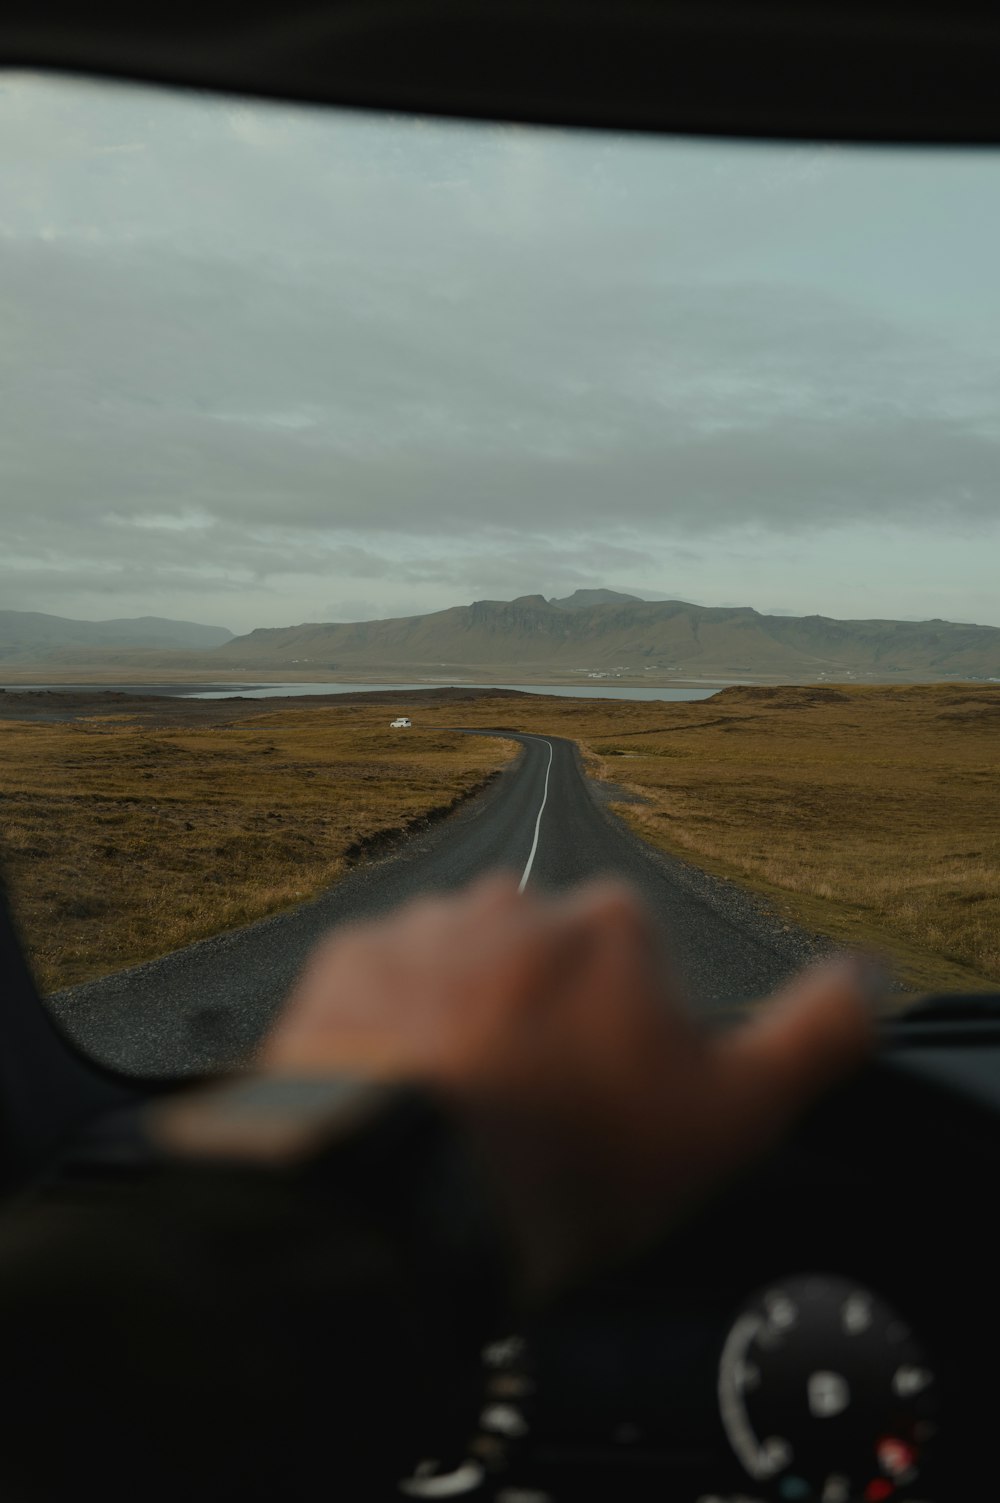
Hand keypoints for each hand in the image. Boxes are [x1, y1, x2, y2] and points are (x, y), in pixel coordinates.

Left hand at [262, 876, 875, 1298]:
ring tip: (459, 1109)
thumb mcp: (734, 1113)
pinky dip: (388, 1029)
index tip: (606, 1102)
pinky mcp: (345, 963)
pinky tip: (399, 1091)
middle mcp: (515, 901)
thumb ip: (814, 1032)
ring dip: (462, 1019)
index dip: (626, 1040)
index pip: (634, 963)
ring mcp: (422, 926)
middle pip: (544, 962)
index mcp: (612, 924)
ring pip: (459, 969)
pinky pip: (379, 987)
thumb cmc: (577, 1158)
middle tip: (532, 1112)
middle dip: (543, 1019)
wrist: (410, 1196)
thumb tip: (867, 975)